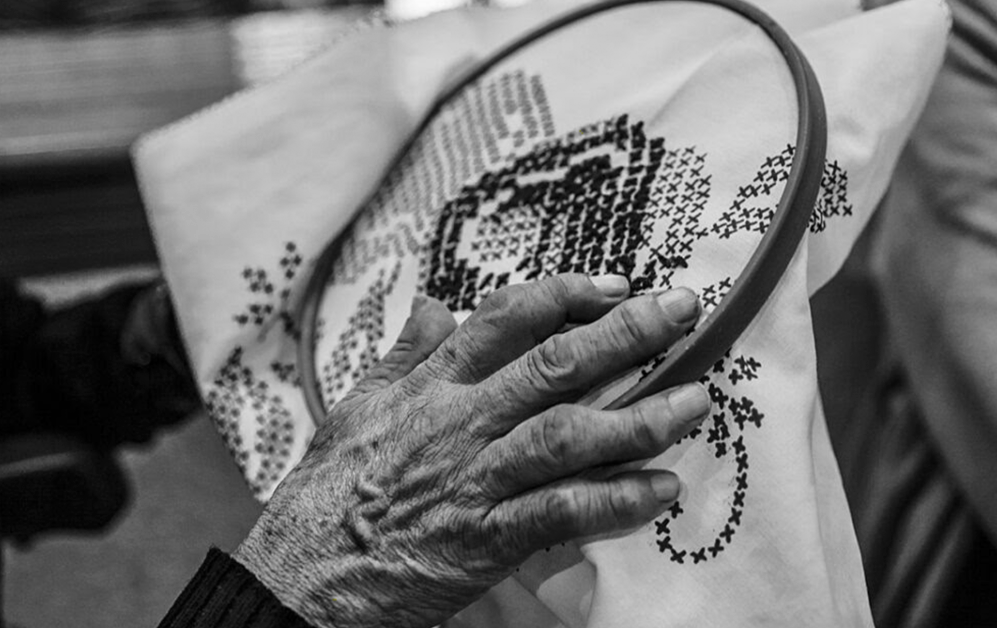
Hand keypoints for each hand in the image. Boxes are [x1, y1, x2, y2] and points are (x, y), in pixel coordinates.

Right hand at [233, 273, 708, 627]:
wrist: (300, 577)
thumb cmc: (328, 494)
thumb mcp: (356, 408)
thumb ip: (404, 354)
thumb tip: (436, 304)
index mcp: (430, 385)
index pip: (506, 319)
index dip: (567, 294)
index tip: (617, 283)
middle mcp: (459, 421)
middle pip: (553, 365)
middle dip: (625, 333)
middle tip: (683, 309)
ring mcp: (475, 479)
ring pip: (567, 435)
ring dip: (638, 416)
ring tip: (696, 401)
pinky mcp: (485, 539)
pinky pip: (561, 514)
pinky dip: (615, 502)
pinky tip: (661, 490)